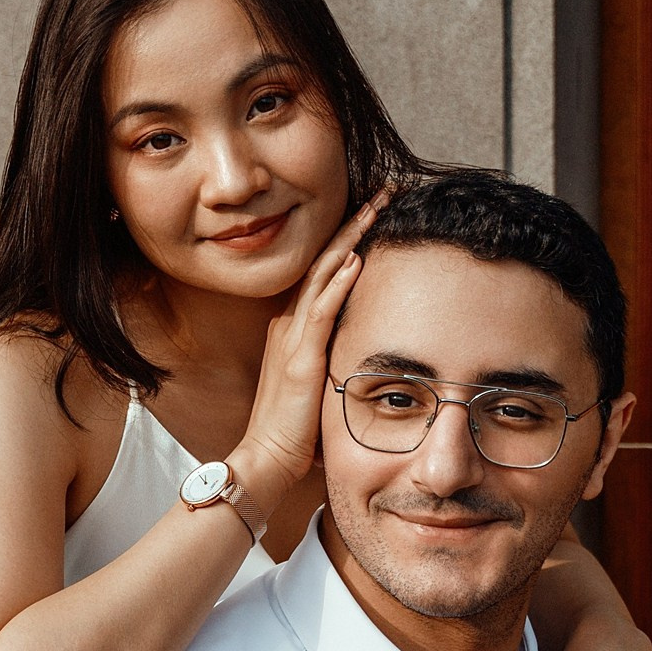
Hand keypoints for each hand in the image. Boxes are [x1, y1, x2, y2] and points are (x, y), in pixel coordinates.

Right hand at [230, 193, 388, 490]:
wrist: (266, 459)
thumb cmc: (293, 431)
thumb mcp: (318, 386)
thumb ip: (334, 363)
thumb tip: (363, 359)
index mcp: (294, 329)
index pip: (324, 271)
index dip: (350, 238)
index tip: (377, 212)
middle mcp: (289, 324)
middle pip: (324, 260)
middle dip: (355, 223)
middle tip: (386, 191)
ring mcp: (293, 338)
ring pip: (322, 274)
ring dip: (350, 239)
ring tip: (376, 209)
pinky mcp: (300, 359)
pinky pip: (320, 313)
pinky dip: (337, 284)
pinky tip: (355, 260)